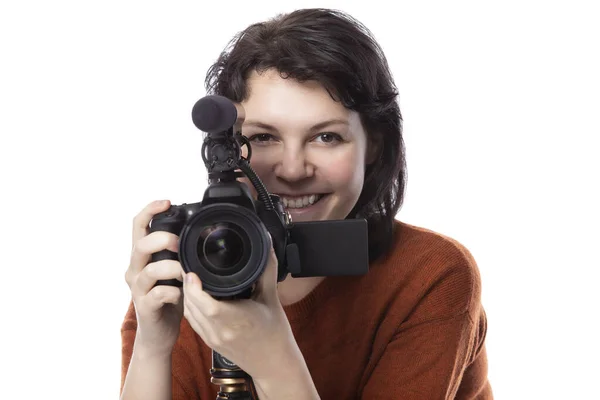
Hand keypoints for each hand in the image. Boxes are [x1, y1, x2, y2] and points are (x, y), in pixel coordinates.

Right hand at [125, 199, 184, 356]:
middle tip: (181, 244)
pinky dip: (175, 291)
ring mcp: (138, 289)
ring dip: (173, 267)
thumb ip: (176, 252)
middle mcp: (135, 270)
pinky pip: (159, 293)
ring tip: (186, 272)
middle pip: (141, 245)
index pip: (137, 226)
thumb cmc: (168, 298)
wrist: (158, 334)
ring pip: (150, 270)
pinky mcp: (145, 307)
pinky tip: (183, 294)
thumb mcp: (171, 270)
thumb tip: (196, 232)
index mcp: (141, 257)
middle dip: (164, 239)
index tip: (167, 202)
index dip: (149, 210)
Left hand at [182, 242, 298, 380]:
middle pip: (191, 306)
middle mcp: (220, 331)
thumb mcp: (272, 298)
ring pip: (189, 314)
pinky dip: (191, 306)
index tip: (192, 271)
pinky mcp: (210, 342)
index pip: (205, 304)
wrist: (275, 364)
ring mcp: (213, 338)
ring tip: (189, 277)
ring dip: (186, 296)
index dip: (194, 288)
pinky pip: (193, 321)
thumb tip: (266, 242)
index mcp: (235, 320)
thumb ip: (267, 269)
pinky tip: (195, 294)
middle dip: (186, 286)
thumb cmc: (276, 333)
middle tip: (188, 266)